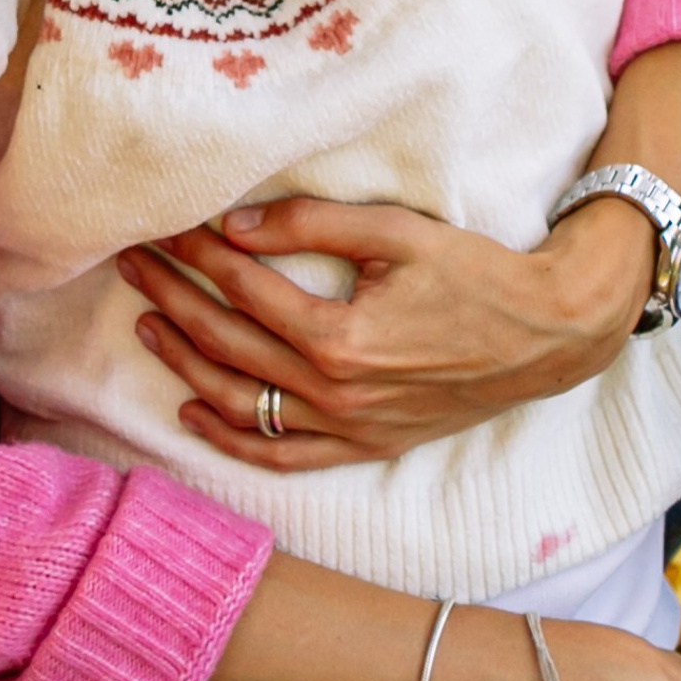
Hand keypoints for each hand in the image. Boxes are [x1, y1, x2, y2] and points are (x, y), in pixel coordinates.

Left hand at [118, 194, 655, 469]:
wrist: (546, 332)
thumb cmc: (475, 272)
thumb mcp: (396, 231)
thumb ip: (311, 226)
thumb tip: (234, 225)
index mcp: (341, 337)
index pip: (245, 289)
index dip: (198, 254)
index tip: (166, 226)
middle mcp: (337, 394)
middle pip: (230, 346)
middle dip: (174, 300)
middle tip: (134, 265)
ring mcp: (351, 429)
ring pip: (244, 407)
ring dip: (188, 366)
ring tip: (149, 325)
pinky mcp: (367, 445)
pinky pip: (284, 456)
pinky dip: (233, 438)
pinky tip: (195, 411)